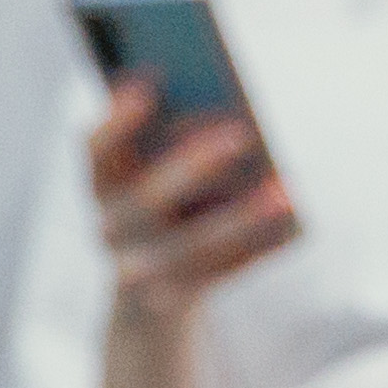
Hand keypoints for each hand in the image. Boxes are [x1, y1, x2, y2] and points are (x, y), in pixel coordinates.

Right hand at [89, 74, 296, 326]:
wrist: (146, 300)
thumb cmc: (166, 206)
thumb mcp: (160, 171)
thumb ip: (179, 138)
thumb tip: (231, 117)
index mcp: (102, 185)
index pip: (97, 149)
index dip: (118, 121)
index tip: (149, 85)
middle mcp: (111, 229)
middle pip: (149, 200)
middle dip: (194, 166)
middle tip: (241, 134)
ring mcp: (139, 273)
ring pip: (191, 248)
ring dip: (240, 219)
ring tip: (283, 190)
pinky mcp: (174, 301)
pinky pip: (220, 274)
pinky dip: (257, 248)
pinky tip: (291, 221)